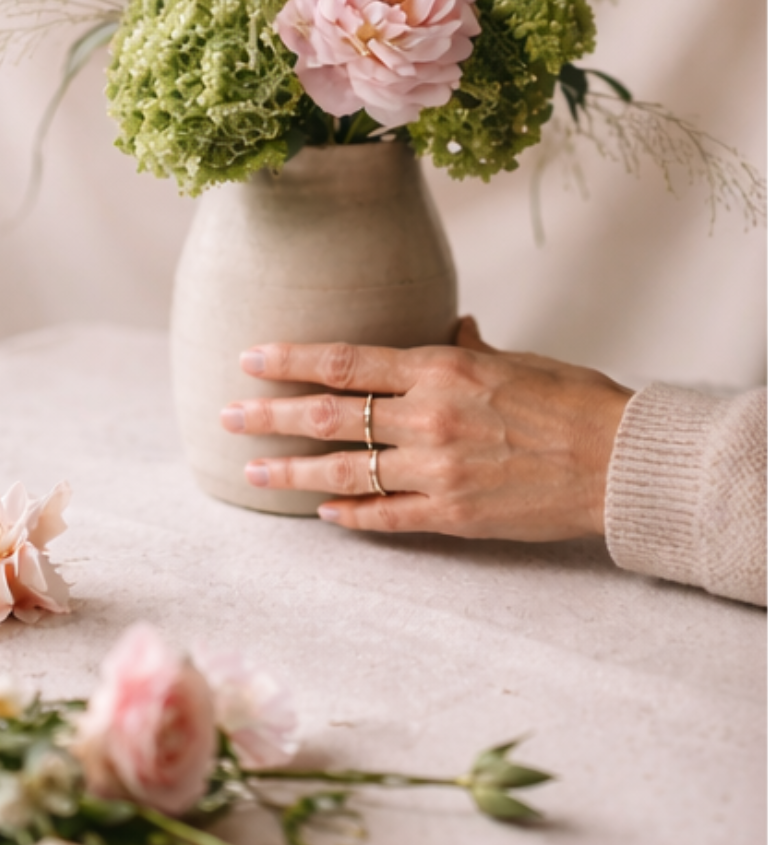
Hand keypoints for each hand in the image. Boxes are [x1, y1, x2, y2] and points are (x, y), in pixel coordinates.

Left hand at [221, 318, 632, 541]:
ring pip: (343, 471)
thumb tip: (453, 328)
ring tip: (252, 472)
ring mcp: (435, 470)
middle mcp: (427, 417)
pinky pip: (384, 517)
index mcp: (440, 369)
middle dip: (271, 416)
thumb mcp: (516, 361)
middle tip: (228, 417)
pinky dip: (350, 516)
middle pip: (329, 415)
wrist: (615, 461)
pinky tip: (323, 515)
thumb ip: (470, 350)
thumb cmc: (572, 401)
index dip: (290, 360)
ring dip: (291, 473)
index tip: (248, 359)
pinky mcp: (450, 514)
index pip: (345, 361)